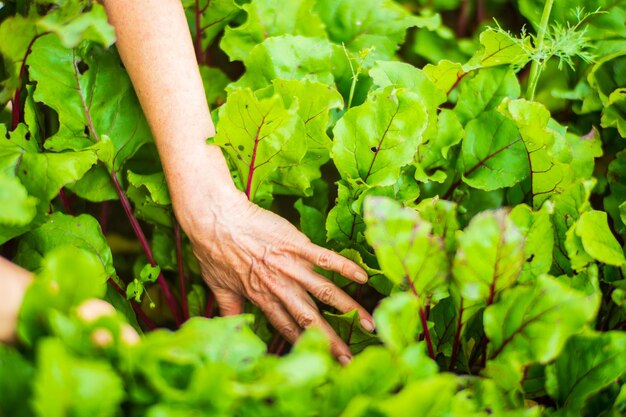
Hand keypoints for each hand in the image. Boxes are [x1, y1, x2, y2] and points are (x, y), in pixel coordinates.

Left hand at [183, 191, 373, 363]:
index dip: (306, 347)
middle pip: (310, 318)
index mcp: (262, 298)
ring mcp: (289, 265)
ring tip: (368, 323)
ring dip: (347, 309)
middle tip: (350, 358)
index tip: (322, 361)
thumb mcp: (219, 287)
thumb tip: (232, 331)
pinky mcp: (295, 244)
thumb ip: (230, 310)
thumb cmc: (212, 251)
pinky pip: (324, 257)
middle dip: (331, 340)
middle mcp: (279, 287)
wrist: (213, 218)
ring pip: (323, 292)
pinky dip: (344, 266)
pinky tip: (362, 276)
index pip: (288, 329)